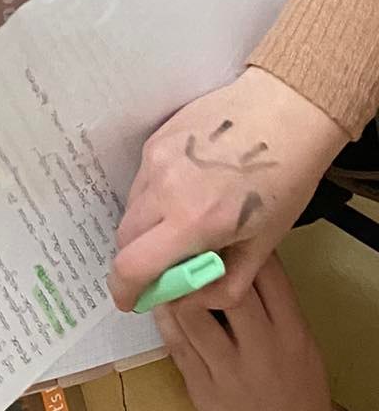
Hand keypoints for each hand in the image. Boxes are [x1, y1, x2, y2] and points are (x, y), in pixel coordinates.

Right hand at [109, 66, 345, 311]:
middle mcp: (163, 189)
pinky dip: (153, 200)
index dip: (125, 290)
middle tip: (164, 267)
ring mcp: (154, 160)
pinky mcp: (155, 139)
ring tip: (180, 227)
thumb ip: (226, 283)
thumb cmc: (285, 179)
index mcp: (192, 221)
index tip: (131, 301)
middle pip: (124, 239)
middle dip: (137, 260)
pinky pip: (141, 182)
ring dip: (145, 229)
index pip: (132, 266)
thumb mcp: (265, 243)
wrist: (283, 109)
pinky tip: (186, 194)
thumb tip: (191, 299)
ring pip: (131, 208)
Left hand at [158, 259, 344, 410]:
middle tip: (191, 247)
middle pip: (229, 293)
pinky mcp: (200, 386)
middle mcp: (261, 351)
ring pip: (192, 315)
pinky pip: (175, 342)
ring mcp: (227, 372)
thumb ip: (276, 304)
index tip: (227, 232)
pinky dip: (164, 315)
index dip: (245, 250)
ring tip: (169, 270)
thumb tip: (243, 257)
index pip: (270, 279)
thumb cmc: (298, 390)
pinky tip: (159, 299)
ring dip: (177, 287)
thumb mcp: (300, 343)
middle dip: (207, 265)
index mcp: (292, 335)